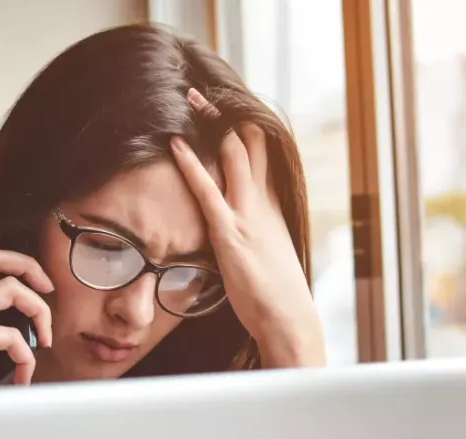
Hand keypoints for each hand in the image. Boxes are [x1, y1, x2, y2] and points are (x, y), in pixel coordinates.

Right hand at [0, 247, 54, 390]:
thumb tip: (29, 322)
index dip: (13, 260)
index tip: (38, 283)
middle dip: (27, 265)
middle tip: (48, 287)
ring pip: (11, 288)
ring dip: (39, 311)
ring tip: (45, 341)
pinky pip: (13, 336)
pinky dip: (26, 359)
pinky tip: (23, 378)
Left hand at [170, 89, 325, 366]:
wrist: (289, 318)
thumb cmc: (276, 295)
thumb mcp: (268, 253)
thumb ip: (256, 233)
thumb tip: (243, 228)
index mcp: (272, 204)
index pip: (262, 153)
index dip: (244, 128)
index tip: (226, 108)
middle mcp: (263, 201)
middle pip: (249, 143)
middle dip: (226, 115)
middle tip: (203, 93)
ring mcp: (248, 214)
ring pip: (233, 154)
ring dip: (210, 125)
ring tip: (189, 100)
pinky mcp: (231, 232)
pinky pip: (207, 191)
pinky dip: (190, 165)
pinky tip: (176, 145)